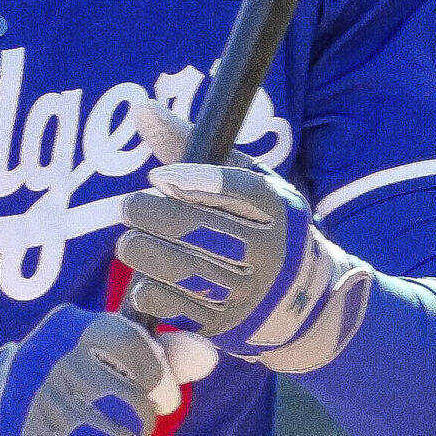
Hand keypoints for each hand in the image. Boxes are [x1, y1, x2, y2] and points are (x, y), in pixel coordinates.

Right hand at [0, 305, 207, 435]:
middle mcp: (47, 357)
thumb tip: (208, 354)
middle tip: (123, 428)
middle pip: (129, 403)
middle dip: (138, 426)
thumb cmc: (69, 388)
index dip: (161, 383)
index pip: (134, 349)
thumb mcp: (108, 360)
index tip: (163, 399)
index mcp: (72, 326)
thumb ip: (163, 357)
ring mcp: (32, 404)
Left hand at [117, 103, 374, 374]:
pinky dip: (147, 285)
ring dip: (140, 249)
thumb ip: (195, 147)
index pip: (238, 187)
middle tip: (131, 206)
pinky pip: (170, 303)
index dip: (193, 178)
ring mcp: (249, 293)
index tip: (159, 176)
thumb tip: (142, 109)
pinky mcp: (226, 325)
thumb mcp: (246, 182)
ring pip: (177, 267)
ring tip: (132, 239)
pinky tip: (148, 273)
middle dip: (149, 213)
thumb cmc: (261, 227)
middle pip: (196, 227)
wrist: (304, 304)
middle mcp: (270, 252)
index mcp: (279, 209)